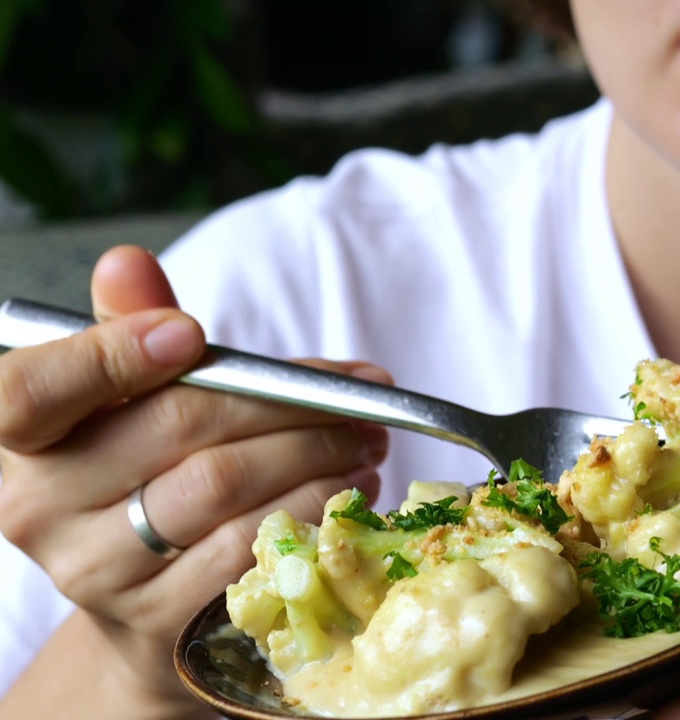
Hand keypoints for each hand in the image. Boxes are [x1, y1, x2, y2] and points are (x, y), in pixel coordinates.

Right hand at [0, 246, 390, 716]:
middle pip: (173, 428)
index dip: (108, 357)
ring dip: (315, 453)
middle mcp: (38, 507)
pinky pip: (248, 548)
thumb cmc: (147, 476)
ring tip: (364, 440)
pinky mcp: (158, 619)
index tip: (192, 335)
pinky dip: (313, 509)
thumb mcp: (133, 400)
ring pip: (222, 486)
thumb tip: (127, 261)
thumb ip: (133, 330)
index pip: (29, 393)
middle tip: (358, 395)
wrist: (151, 607)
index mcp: (22, 440)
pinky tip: (347, 490)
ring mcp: (95, 570)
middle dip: (286, 402)